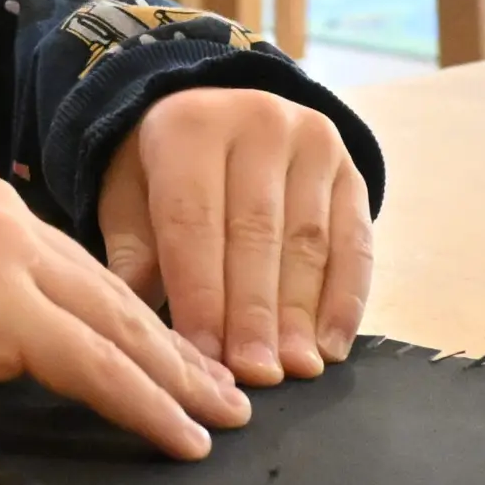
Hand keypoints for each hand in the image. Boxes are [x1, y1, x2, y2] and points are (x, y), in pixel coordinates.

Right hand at [0, 166, 248, 459]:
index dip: (115, 310)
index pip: (63, 262)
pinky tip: (180, 435)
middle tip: (217, 380)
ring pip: (117, 324)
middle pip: (107, 288)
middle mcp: (2, 218)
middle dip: (168, 340)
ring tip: (221, 413)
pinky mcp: (5, 313)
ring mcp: (8, 260)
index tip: (152, 341)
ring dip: (176, 375)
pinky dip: (147, 403)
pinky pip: (98, 366)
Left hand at [96, 88, 373, 389]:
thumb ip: (134, 255)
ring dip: (303, 313)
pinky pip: (355, 241)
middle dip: (254, 313)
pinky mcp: (351, 170)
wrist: (218, 109)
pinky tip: (332, 346)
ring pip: (309, 241)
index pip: (194, 221)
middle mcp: (256, 122)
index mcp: (190, 126)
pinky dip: (346, 299)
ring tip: (296, 369)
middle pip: (256, 233)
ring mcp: (312, 142)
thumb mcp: (129, 195)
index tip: (203, 357)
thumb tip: (142, 331)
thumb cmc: (161, 169)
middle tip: (255, 374)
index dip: (200, 293)